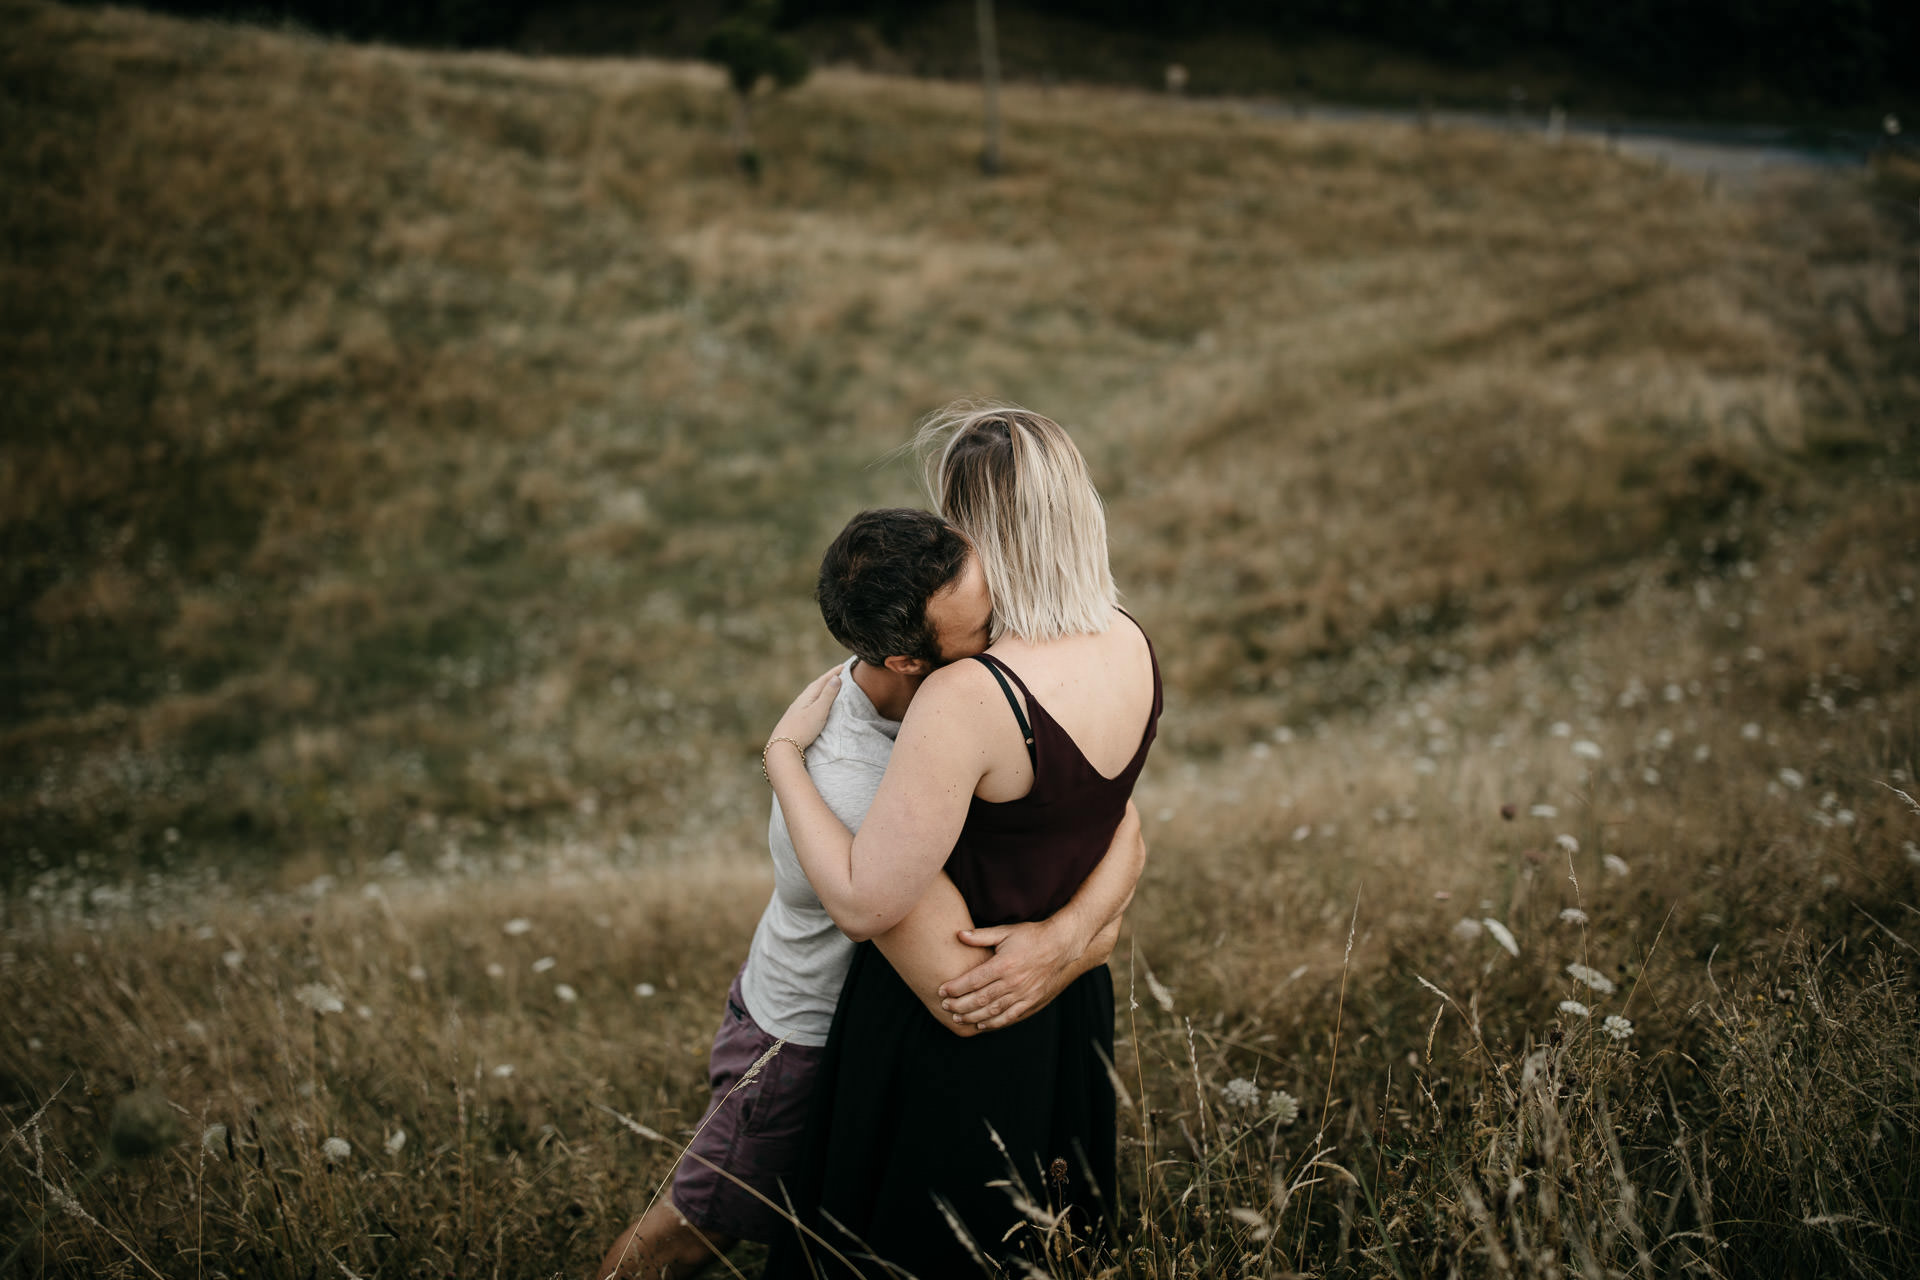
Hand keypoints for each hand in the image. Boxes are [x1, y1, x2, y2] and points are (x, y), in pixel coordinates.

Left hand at [770, 665, 842, 753]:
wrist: (782, 746)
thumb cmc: (802, 728)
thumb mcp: (818, 711)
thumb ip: (828, 695)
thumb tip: (836, 677)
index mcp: (807, 696)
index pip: (823, 680)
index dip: (834, 673)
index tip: (845, 666)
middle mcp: (801, 700)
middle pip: (816, 685)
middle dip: (828, 679)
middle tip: (839, 673)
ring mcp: (797, 710)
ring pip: (811, 695)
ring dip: (822, 689)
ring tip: (830, 687)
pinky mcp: (795, 719)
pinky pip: (809, 703)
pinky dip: (817, 699)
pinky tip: (816, 705)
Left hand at [938, 919, 1076, 1029]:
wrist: (1060, 946)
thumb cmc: (1031, 936)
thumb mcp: (1006, 932)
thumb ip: (982, 936)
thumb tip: (959, 934)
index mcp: (1003, 964)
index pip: (973, 980)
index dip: (955, 988)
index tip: (941, 991)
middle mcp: (1012, 982)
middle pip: (980, 999)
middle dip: (959, 1005)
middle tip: (945, 1006)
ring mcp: (1022, 994)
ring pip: (992, 1011)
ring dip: (973, 1017)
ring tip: (958, 1018)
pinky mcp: (1031, 1001)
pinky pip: (1009, 1017)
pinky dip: (994, 1023)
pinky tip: (981, 1025)